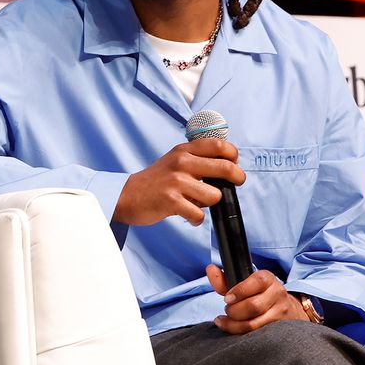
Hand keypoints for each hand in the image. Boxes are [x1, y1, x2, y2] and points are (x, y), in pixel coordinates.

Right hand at [112, 139, 245, 225]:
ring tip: (197, 202)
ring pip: (214, 195)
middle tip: (237, 182)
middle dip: (237, 177)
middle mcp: (181, 162)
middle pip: (225, 167)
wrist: (127, 195)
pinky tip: (188, 215)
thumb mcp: (175, 159)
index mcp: (184, 150)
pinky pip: (198, 214)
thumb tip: (229, 165)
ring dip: (210, 203)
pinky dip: (196, 219)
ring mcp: (176, 182)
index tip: (234, 163)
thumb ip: (197, 158)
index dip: (233, 155)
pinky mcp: (171, 201)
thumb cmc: (156, 179)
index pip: (219, 145)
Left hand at [206, 265, 308, 333]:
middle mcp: (277, 293)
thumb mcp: (244, 283)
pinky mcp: (279, 329)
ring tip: (227, 320)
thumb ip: (225, 279)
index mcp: (268, 278)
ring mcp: (280, 312)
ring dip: (234, 324)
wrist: (284, 307)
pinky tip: (232, 328)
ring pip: (254, 323)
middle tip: (227, 309)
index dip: (239, 291)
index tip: (227, 298)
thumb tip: (210, 269)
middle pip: (253, 306)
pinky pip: (256, 335)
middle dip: (234, 310)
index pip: (256, 282)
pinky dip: (240, 333)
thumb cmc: (258, 293)